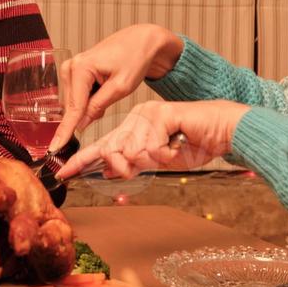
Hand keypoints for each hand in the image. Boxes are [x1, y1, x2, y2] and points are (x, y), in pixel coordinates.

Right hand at [49, 24, 183, 153]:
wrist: (140, 41)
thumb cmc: (134, 59)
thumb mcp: (121, 87)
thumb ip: (98, 106)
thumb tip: (80, 124)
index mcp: (81, 68)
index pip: (73, 108)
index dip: (65, 131)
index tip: (54, 148)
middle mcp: (71, 66)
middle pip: (73, 106)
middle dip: (90, 112)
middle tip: (112, 97)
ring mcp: (71, 68)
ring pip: (76, 102)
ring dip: (92, 104)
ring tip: (110, 88)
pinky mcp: (74, 71)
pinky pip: (79, 95)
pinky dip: (92, 98)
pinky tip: (104, 86)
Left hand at [54, 100, 247, 179]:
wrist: (223, 132)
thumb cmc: (195, 146)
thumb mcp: (160, 161)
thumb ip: (134, 165)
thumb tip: (107, 171)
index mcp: (134, 127)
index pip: (103, 146)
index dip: (82, 161)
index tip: (63, 173)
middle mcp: (137, 117)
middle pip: (113, 151)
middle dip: (126, 167)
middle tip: (154, 160)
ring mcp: (148, 113)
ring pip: (131, 152)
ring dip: (154, 160)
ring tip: (171, 150)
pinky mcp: (161, 113)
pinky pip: (150, 147)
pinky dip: (165, 154)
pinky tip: (177, 144)